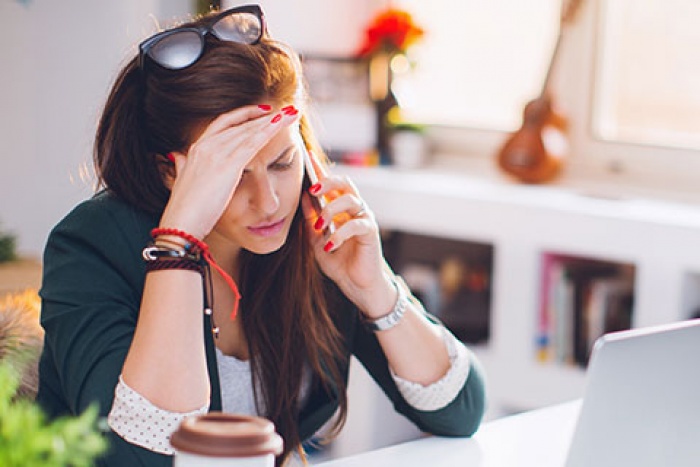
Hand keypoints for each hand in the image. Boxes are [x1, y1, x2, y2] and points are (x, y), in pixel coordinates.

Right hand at [160, 105, 298, 238]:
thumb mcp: (180, 181)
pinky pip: (253, 143)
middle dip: (265, 116)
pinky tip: (283, 125)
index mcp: (196, 148)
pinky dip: (269, 131)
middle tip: (286, 110)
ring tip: (292, 113)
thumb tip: (178, 157)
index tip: (262, 112)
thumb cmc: (184, 209)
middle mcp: (206, 145)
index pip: (224, 123)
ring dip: (274, 121)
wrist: (181, 223)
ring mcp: (216, 153)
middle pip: (241, 124)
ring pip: (250, 130)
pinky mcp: (228, 165)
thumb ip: (182, 166)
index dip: (244, 115)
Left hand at [301, 175, 396, 317]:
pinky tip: (330, 245)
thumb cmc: (339, 262)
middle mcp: (354, 209)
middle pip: (345, 184)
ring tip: (320, 226)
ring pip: (350, 200)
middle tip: (313, 189)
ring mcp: (364, 218)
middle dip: (328, 182)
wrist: (356, 285)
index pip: (330, 185)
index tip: (307, 156)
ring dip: (331, 210)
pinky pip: (356, 225)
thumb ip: (310, 220)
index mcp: (341, 209)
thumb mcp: (316, 241)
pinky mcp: (371, 231)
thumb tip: (302, 198)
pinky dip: (340, 233)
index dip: (320, 170)